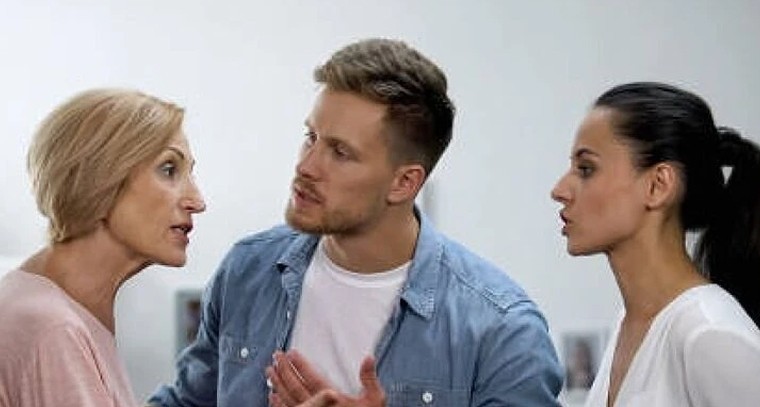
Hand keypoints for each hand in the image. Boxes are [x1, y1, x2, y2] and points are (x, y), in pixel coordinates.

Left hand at [266, 352, 384, 406]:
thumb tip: (368, 358)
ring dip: (277, 384)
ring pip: (288, 399)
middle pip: (295, 387)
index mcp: (332, 399)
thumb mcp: (375, 400)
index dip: (300, 365)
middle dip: (284, 370)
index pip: (312, 378)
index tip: (291, 353)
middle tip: (276, 356)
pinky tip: (272, 395)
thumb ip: (369, 379)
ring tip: (269, 371)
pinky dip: (278, 403)